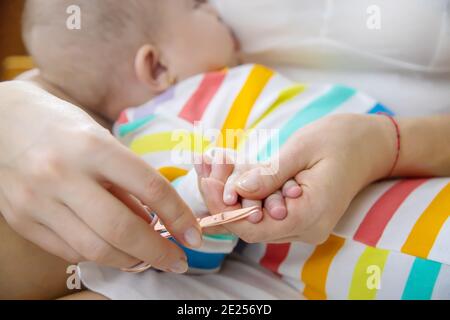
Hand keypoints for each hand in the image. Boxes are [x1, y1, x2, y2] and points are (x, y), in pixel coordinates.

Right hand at [0, 81, 201, 272]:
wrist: (1, 121)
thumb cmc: (61, 126)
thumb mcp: (101, 141)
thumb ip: (124, 182)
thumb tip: (151, 223)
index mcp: (92, 147)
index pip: (149, 187)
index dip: (178, 216)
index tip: (194, 234)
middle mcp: (62, 175)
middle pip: (122, 229)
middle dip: (158, 252)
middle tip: (177, 260)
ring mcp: (36, 201)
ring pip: (95, 249)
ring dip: (131, 260)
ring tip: (148, 258)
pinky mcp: (21, 220)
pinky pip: (69, 251)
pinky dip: (98, 255)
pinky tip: (113, 250)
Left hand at [224, 114, 396, 243]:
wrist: (370, 144)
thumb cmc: (342, 140)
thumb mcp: (302, 149)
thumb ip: (269, 174)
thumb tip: (237, 191)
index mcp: (310, 215)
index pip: (253, 228)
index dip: (225, 208)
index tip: (206, 179)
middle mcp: (305, 228)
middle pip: (250, 223)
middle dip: (225, 194)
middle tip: (208, 162)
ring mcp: (302, 223)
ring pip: (254, 215)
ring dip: (233, 189)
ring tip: (214, 160)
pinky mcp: (298, 214)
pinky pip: (264, 207)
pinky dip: (248, 189)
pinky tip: (231, 166)